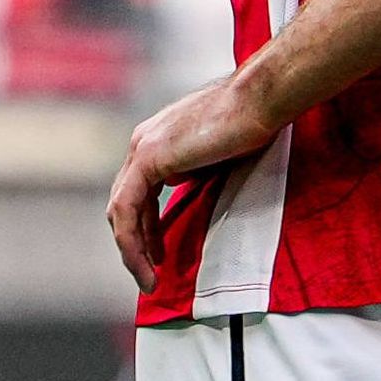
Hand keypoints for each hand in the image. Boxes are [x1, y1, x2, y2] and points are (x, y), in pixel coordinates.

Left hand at [108, 76, 272, 286]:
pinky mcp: (148, 158)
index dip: (146, 228)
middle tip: (151, 273)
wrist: (259, 100)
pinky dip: (133, 242)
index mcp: (156, 140)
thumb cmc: (251, 124)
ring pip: (121, 211)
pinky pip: (127, 210)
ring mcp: (142, 148)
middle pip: (124, 203)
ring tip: (149, 281)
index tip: (159, 254)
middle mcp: (142, 142)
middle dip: (136, 243)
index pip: (137, 193)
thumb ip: (195, 176)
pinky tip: (147, 264)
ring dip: (132, 250)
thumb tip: (191, 198)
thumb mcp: (216, 158)